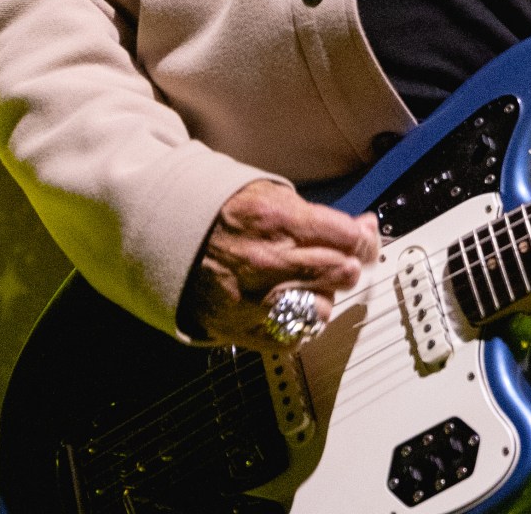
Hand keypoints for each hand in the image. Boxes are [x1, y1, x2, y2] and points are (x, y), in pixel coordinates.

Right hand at [177, 180, 378, 350]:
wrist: (166, 237)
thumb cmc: (221, 212)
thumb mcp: (269, 193)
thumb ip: (319, 214)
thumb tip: (364, 228)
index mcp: (277, 220)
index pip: (348, 238)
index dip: (362, 240)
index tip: (361, 242)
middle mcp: (268, 261)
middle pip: (340, 273)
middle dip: (345, 265)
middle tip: (336, 261)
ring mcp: (255, 298)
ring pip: (322, 309)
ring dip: (323, 297)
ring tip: (306, 284)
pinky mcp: (243, 327)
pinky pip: (294, 337)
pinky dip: (299, 324)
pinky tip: (290, 306)